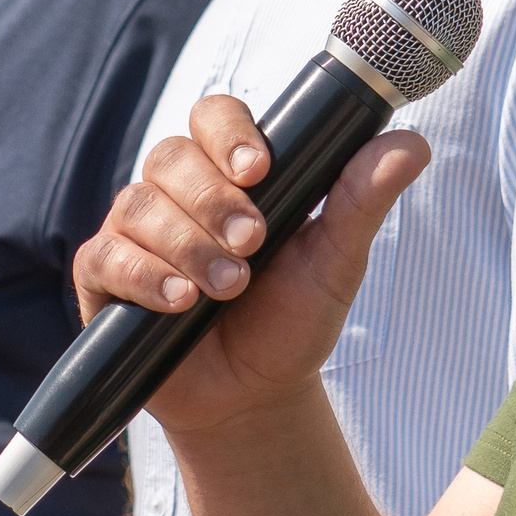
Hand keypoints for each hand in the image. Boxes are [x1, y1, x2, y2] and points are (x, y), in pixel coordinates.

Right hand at [73, 94, 429, 435]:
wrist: (252, 398)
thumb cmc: (290, 321)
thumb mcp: (335, 262)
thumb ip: (362, 200)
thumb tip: (411, 144)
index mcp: (229, 173)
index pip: (213, 117)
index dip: (228, 133)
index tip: (256, 169)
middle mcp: (176, 192)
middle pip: (171, 156)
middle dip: (212, 201)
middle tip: (252, 244)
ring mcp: (135, 232)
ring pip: (138, 204)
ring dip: (187, 246)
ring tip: (225, 287)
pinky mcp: (104, 276)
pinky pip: (107, 256)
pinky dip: (145, 277)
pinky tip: (180, 301)